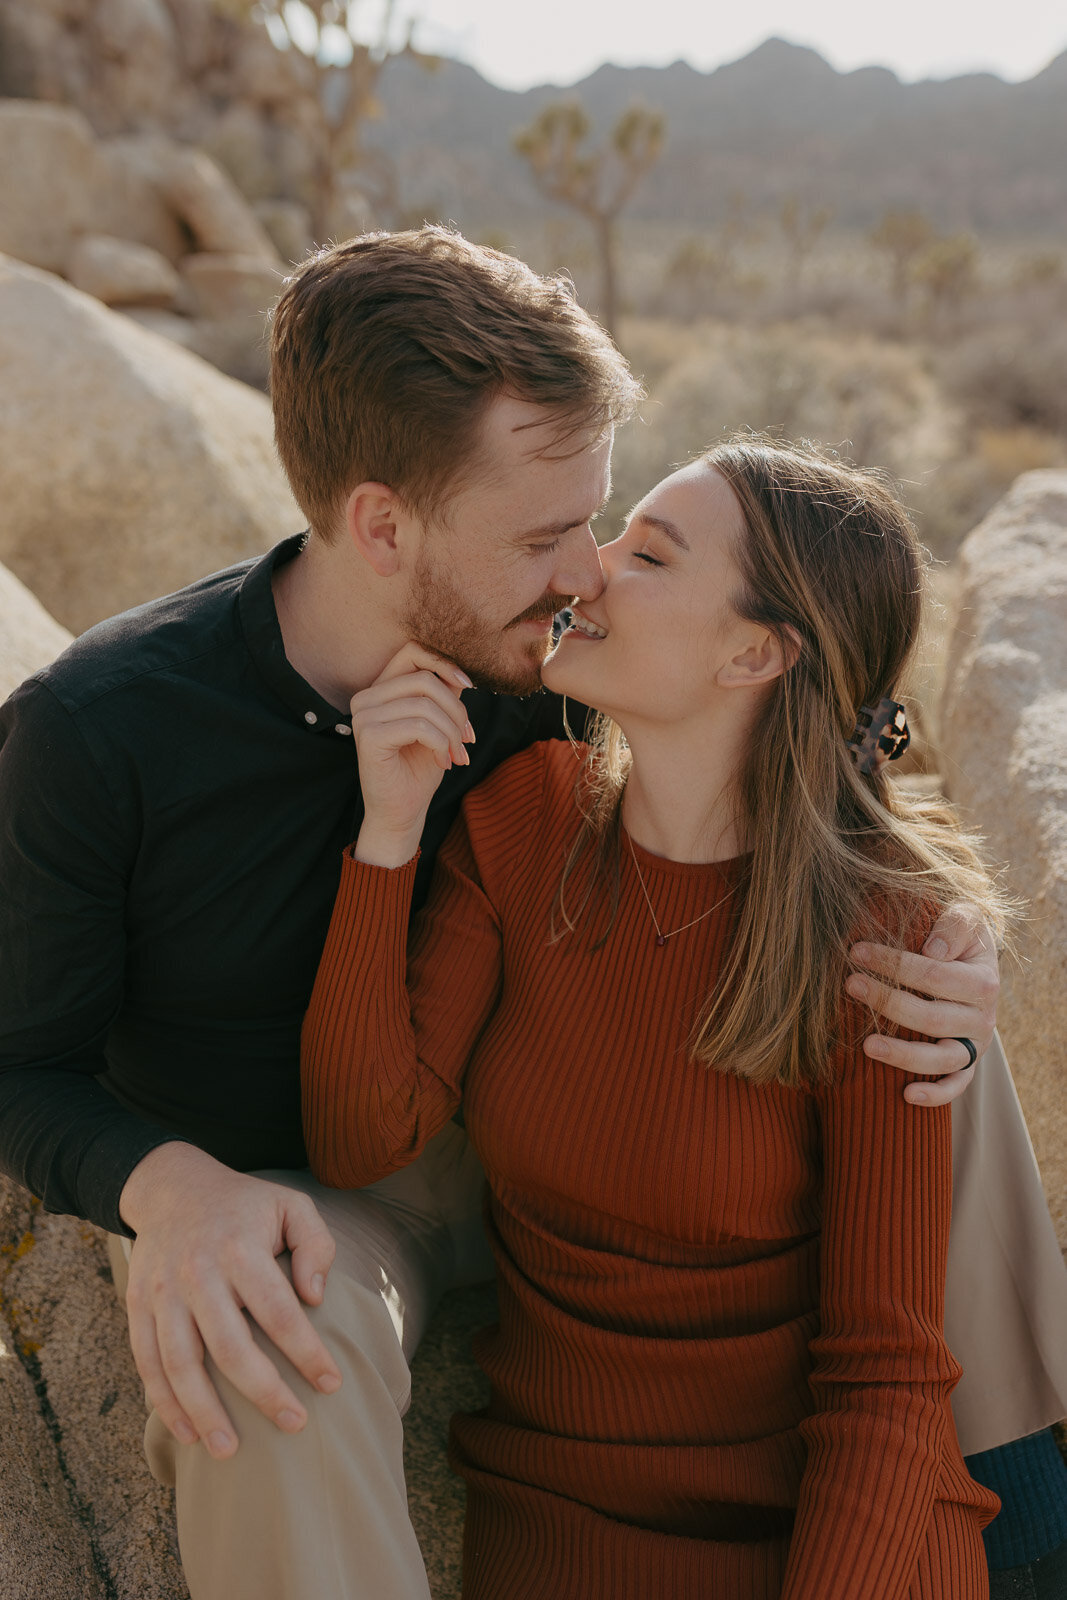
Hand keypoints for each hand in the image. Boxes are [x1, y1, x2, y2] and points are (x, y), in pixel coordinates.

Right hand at [119, 1142, 340, 1457]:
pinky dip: (164, 1402)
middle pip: (229, 1345)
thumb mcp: (291, 1204)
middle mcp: (196, 1272)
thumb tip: (316, 1297)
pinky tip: (188, 1432)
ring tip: (231, 1451)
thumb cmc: (244, 1205)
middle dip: (263, 1391)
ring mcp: (162, 1292)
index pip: (278, 1310)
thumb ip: (316, 1244)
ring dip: (204, 1411)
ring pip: (180, 1363)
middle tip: (295, 1424)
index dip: (306, 1351)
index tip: (332, 1383)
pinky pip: (147, 1362)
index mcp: (238, 1247)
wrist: (171, 1186)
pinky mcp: (137, 1306)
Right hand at [350, 643, 473, 866]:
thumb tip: (461, 670)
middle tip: (467, 738)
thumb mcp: (439, 722)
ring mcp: (363, 715)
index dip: (444, 663)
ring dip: (452, 732)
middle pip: (425, 679)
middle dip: (456, 710)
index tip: (468, 686)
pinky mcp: (368, 735)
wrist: (403, 810)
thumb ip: (444, 693)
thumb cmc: (420, 767)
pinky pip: (419, 726)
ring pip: (425, 705)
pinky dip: (441, 744)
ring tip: (457, 754)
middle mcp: (366, 697)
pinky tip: (443, 761)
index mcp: (381, 688)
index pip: (413, 651)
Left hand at [847, 901, 998, 1105]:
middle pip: (933, 1017)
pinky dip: (936, 1094)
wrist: (976, 964)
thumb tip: (933, 949)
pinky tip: (906, 1095)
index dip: (895, 964)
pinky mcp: (968, 1064)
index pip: (935, 975)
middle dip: (888, 1001)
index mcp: (983, 981)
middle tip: (851, 984)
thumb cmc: (959, 938)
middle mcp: (983, 1018)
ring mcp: (975, 1045)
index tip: (857, 952)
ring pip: (942, 1059)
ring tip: (867, 1045)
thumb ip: (955, 924)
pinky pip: (956, 1086)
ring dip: (903, 1054)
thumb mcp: (965, 917)